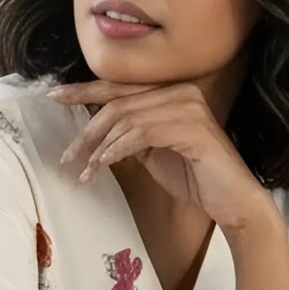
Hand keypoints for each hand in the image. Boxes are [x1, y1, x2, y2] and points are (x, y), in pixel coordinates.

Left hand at [46, 78, 275, 235]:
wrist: (233, 201)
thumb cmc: (195, 178)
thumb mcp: (153, 151)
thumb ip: (130, 135)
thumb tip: (96, 131)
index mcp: (172, 92)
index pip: (120, 88)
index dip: (85, 90)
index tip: (55, 96)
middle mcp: (181, 92)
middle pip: (118, 102)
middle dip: (87, 129)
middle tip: (67, 155)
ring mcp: (187, 107)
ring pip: (126, 118)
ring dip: (99, 146)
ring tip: (85, 170)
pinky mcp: (191, 128)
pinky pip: (142, 133)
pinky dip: (118, 149)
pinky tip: (104, 164)